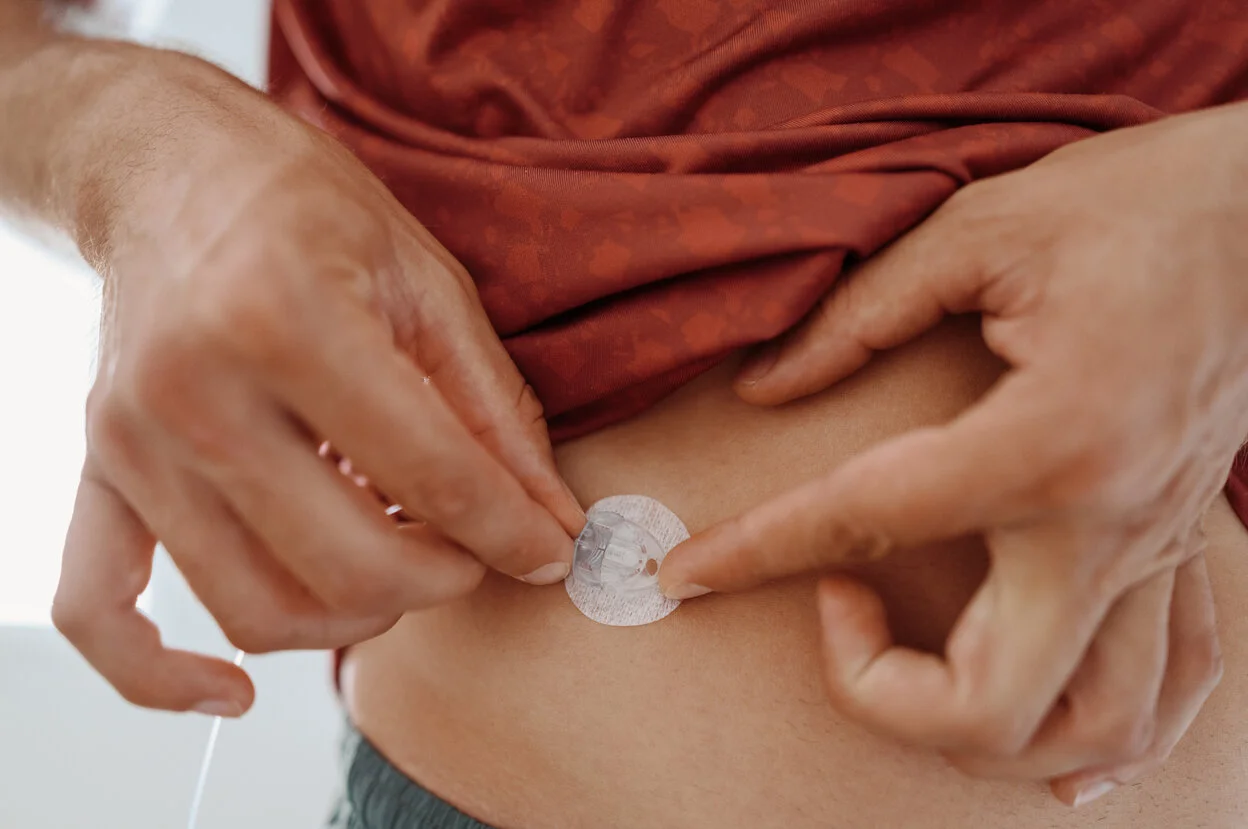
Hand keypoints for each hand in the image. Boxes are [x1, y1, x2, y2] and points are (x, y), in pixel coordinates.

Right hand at [50, 59, 583, 717]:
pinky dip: (166, 677)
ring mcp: (132, 442)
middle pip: (344, 560)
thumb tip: (551, 518)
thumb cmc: (305, 206)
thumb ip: (494, 409)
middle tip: (476, 551)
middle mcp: (195, 390)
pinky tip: (236, 690)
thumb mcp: (427, 281)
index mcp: (287, 318)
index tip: (552, 551)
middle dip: (441, 577)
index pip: (429, 472)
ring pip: (255, 605)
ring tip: (397, 561)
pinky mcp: (98, 472)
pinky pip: (102, 612)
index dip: (511, 529)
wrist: (166, 165)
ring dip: (353, 615)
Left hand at [660, 102, 1247, 803]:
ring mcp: (1159, 551)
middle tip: (827, 598)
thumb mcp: (980, 231)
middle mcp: (1110, 524)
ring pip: (1093, 729)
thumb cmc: (1138, 201)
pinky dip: (1106, 738)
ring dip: (981, 735)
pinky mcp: (1183, 546)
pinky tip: (1057, 754)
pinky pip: (1171, 687)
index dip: (754, 553)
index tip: (682, 571)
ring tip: (904, 668)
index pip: (868, 523)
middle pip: (993, 706)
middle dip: (876, 692)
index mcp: (1049, 440)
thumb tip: (765, 385)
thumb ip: (857, 317)